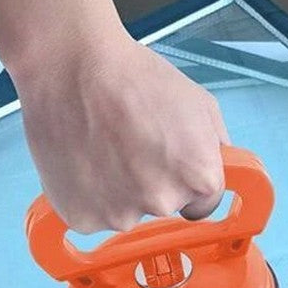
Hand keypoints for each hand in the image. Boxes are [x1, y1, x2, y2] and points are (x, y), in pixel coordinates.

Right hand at [12, 33, 229, 232]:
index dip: (185, 181)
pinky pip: (92, 215)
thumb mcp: (199, 102)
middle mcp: (163, 203)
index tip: (168, 163)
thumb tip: (216, 171)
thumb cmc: (133, 78)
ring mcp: (120, 215)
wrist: (71, 70)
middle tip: (130, 145)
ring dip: (118, 192)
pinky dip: (88, 196)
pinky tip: (83, 163)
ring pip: (125, 213)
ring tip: (102, 150)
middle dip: (151, 183)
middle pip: (162, 208)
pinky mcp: (83, 218)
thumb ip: (215, 147)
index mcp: (200, 179)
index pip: (202, 204)